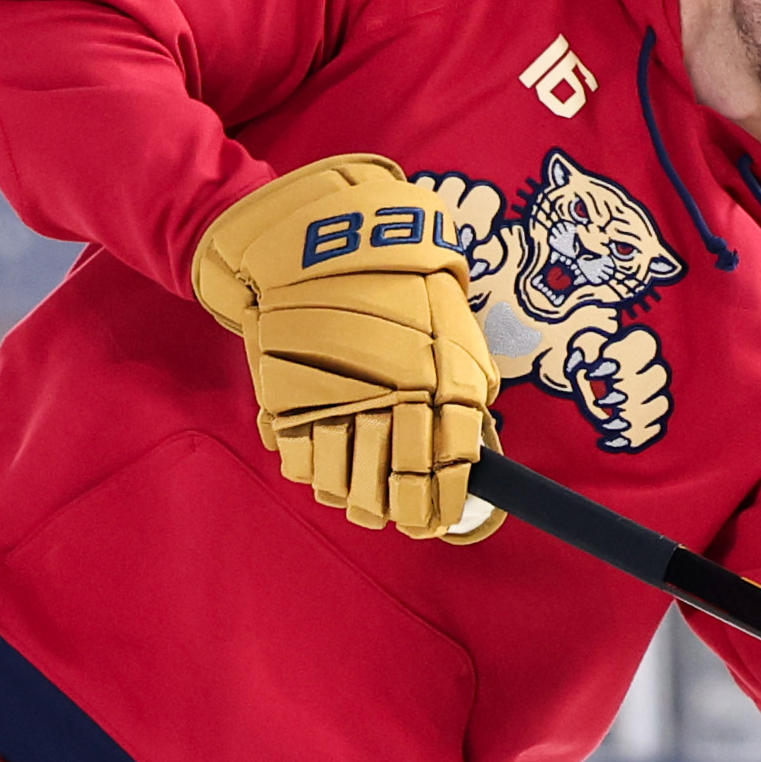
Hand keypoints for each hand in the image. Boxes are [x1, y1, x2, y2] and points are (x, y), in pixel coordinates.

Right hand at [190, 156, 501, 540]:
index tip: (437, 517)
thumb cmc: (399, 289)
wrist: (322, 244)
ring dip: (357, 498)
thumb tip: (473, 453)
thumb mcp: (453, 331)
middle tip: (399, 515)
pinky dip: (315, 473)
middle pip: (396, 487)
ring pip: (347, 484)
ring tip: (364, 498)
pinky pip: (303, 463)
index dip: (442, 503)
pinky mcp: (288, 399)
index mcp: (443, 378)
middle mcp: (392, 394)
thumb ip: (466, 392)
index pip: (450, 467)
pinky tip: (328, 465)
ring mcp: (338, 400)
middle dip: (400, 511)